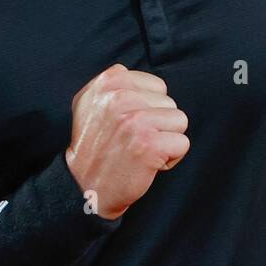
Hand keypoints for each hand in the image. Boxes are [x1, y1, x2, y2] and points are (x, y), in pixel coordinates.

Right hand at [65, 63, 189, 219]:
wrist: (83, 186)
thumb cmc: (92, 147)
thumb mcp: (90, 103)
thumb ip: (115, 85)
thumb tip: (141, 79)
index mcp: (109, 81)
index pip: (157, 86)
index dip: (148, 108)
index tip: (127, 125)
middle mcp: (120, 97)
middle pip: (169, 103)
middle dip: (157, 124)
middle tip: (132, 140)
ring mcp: (135, 120)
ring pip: (179, 121)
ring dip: (165, 139)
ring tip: (140, 150)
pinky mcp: (150, 143)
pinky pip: (182, 143)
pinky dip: (170, 158)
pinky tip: (148, 163)